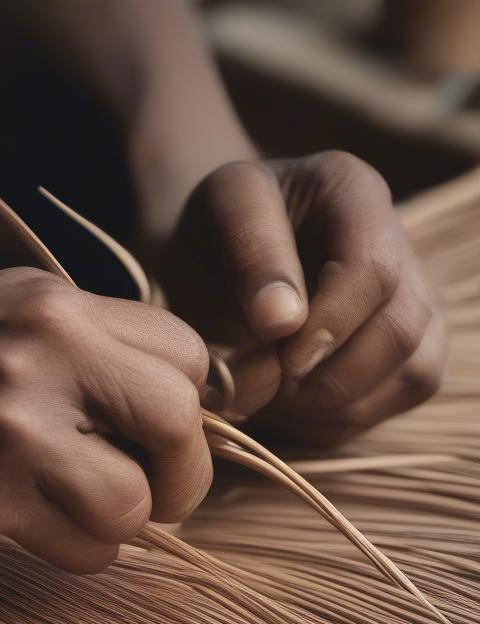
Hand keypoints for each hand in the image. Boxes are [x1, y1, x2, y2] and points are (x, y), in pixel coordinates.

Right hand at [0, 268, 212, 572]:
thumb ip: (61, 346)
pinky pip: (84, 544)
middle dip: (177, 474)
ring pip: (140, 498)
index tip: (147, 442)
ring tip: (69, 523)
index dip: (178, 408)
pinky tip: (29, 537)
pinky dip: (74, 555)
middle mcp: (44, 342)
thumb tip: (141, 402)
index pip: (183, 350)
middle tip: (142, 498)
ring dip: (116, 527)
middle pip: (182, 417)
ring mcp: (13, 415)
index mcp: (46, 299)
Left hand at [160, 151, 446, 445]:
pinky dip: (331, 420)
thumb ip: (249, 257)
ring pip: (409, 375)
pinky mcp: (410, 354)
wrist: (219, 261)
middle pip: (399, 332)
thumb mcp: (218, 219)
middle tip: (261, 379)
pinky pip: (392, 404)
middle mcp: (402, 247)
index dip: (326, 327)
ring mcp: (417, 303)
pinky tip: (285, 402)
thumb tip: (282, 322)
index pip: (373, 271)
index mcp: (354, 193)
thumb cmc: (217, 235)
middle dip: (324, 374)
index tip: (275, 353)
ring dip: (327, 402)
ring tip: (268, 387)